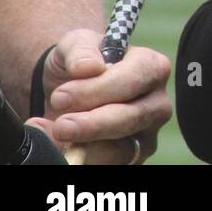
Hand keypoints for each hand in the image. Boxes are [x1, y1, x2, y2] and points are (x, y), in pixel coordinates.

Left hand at [25, 29, 171, 164]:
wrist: (68, 92)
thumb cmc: (80, 64)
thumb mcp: (76, 44)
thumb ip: (81, 49)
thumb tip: (88, 67)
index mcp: (153, 67)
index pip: (133, 80)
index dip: (96, 91)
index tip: (61, 96)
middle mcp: (157, 103)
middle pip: (131, 118)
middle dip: (92, 124)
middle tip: (60, 124)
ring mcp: (146, 134)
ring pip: (120, 149)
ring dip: (82, 145)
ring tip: (54, 132)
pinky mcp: (131, 158)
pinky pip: (106, 166)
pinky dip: (79, 160)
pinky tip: (58, 145)